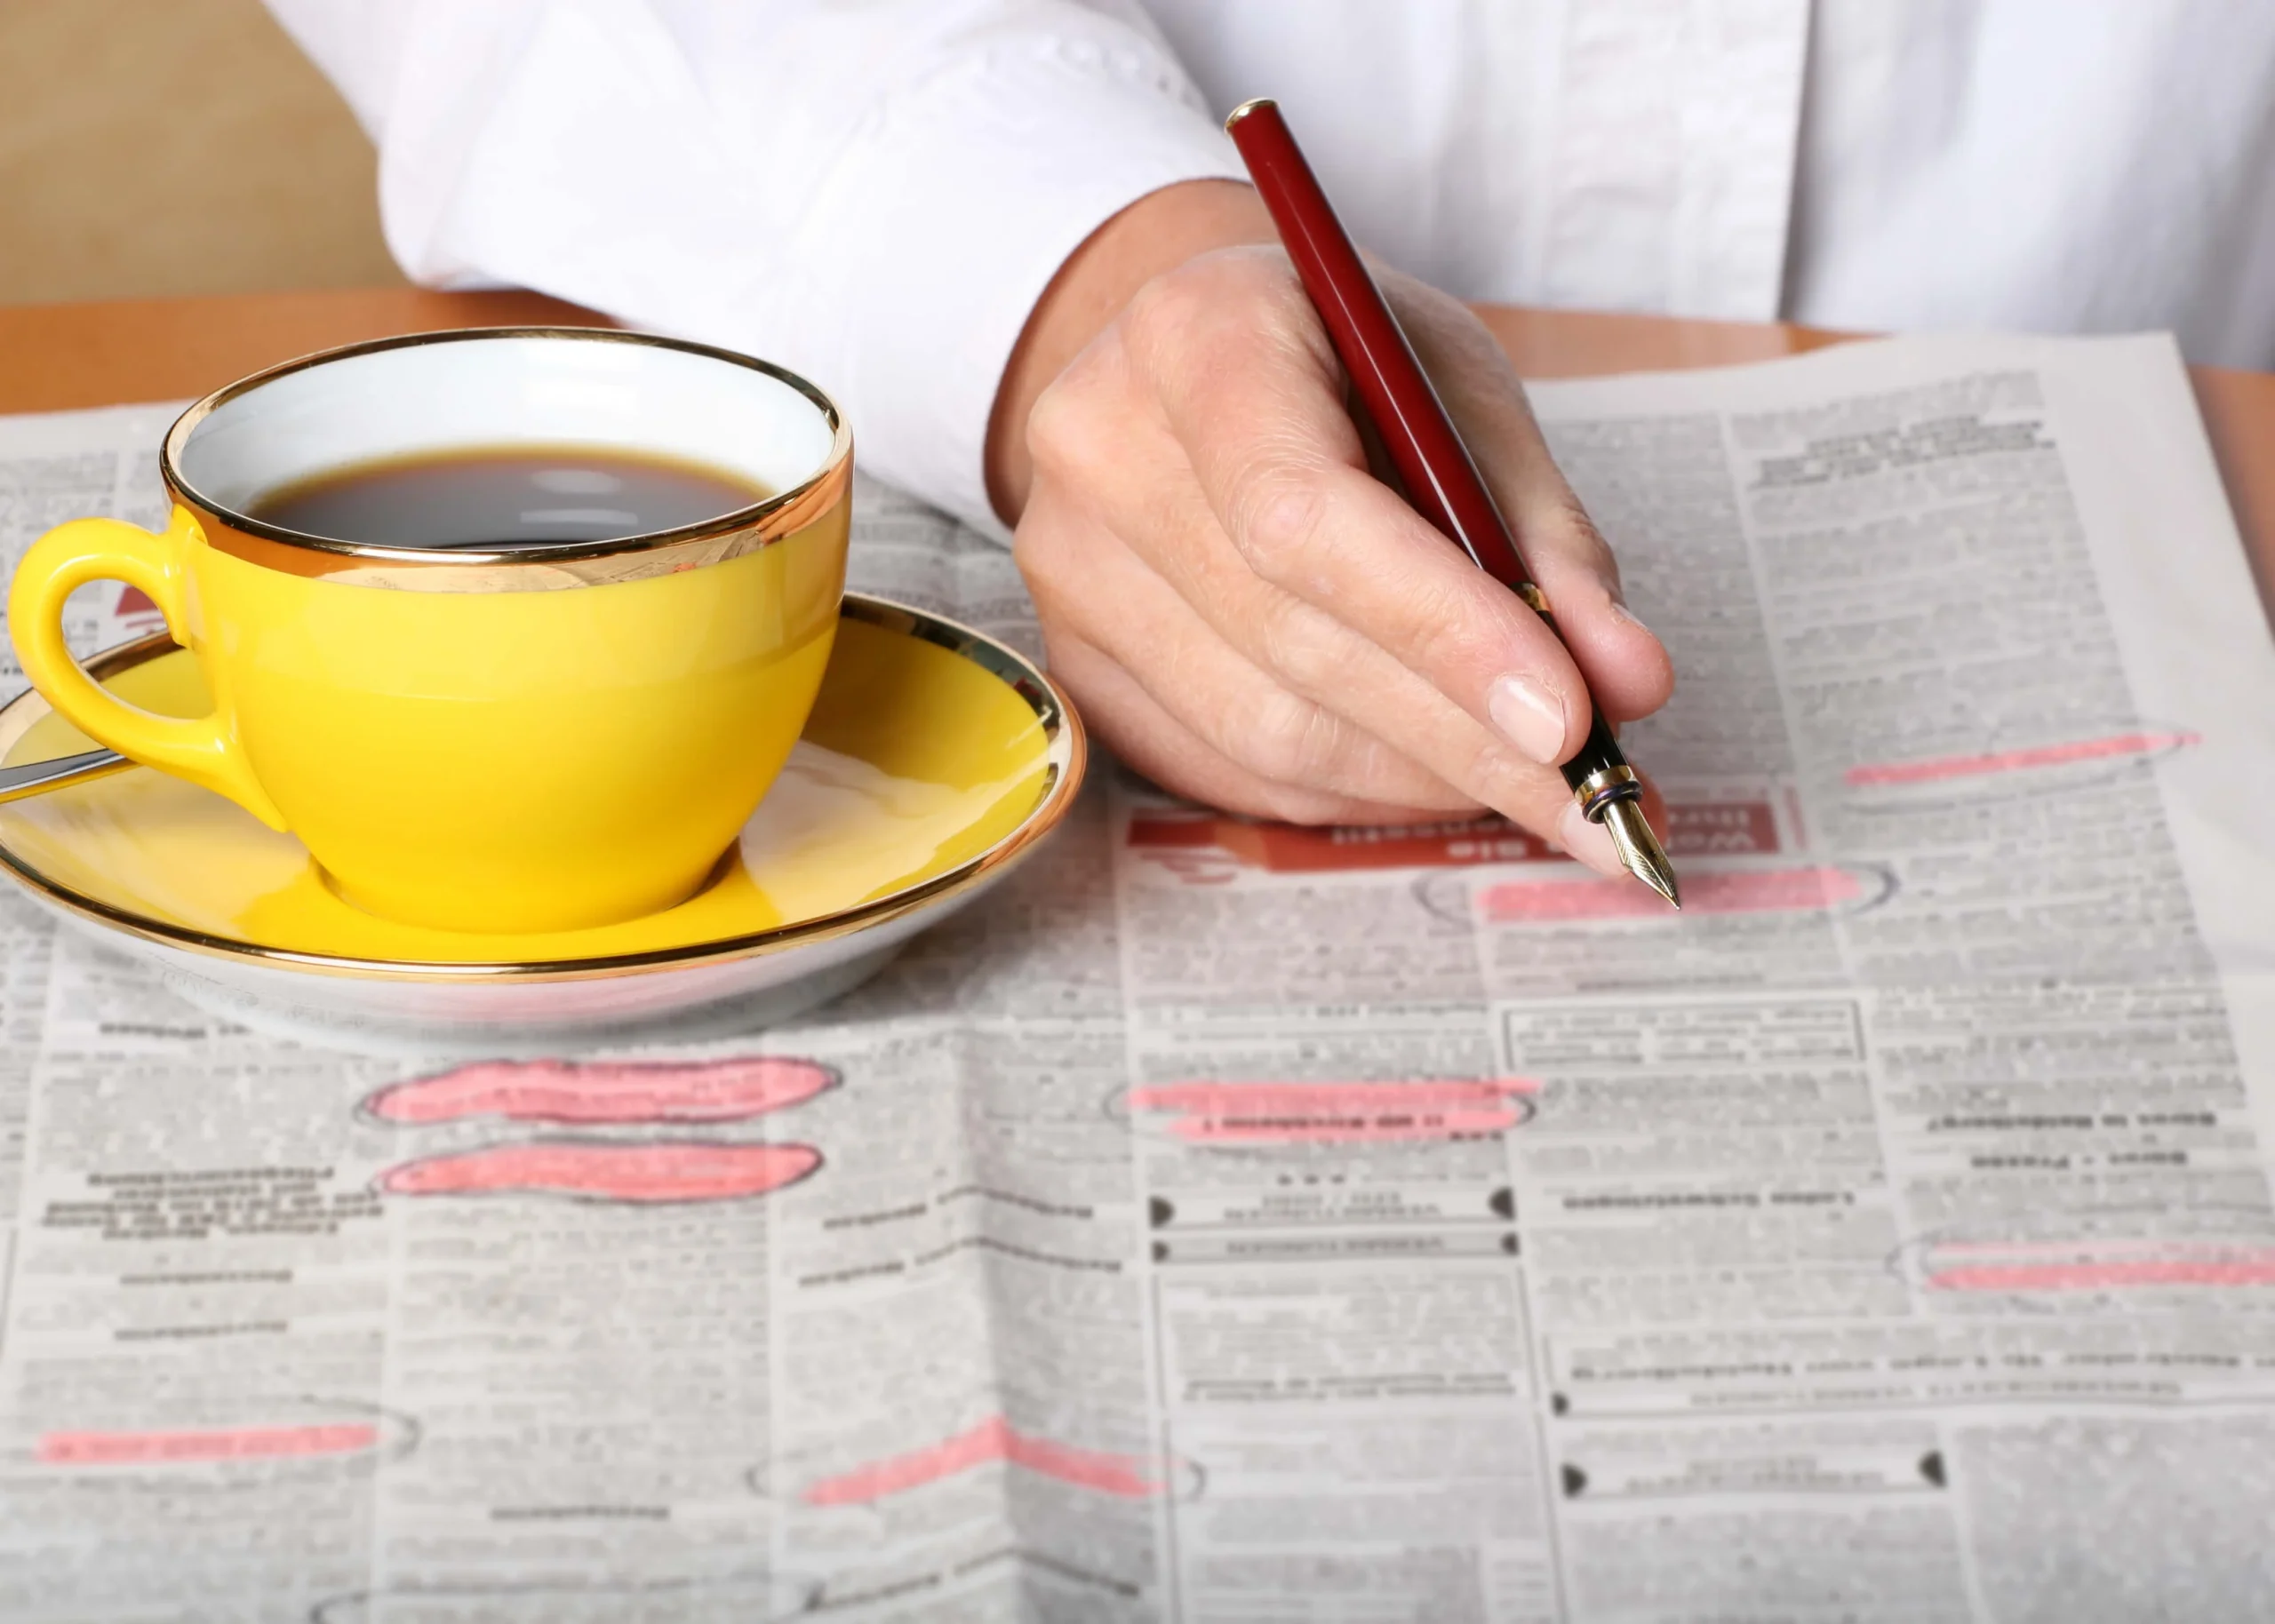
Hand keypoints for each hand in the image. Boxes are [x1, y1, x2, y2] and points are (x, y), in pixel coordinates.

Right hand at [986, 182, 1674, 873]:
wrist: (1191, 362)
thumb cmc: (1335, 361)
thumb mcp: (1456, 390)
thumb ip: (1541, 532)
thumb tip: (1627, 681)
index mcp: (1197, 333)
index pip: (1304, 514)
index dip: (1440, 629)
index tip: (1568, 719)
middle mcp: (1101, 449)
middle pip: (1294, 641)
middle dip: (1468, 737)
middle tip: (1603, 799)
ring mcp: (1067, 568)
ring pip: (1264, 732)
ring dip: (1424, 778)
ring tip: (1540, 789)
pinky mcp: (1076, 666)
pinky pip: (1232, 770)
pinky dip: (1357, 790)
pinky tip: (1435, 772)